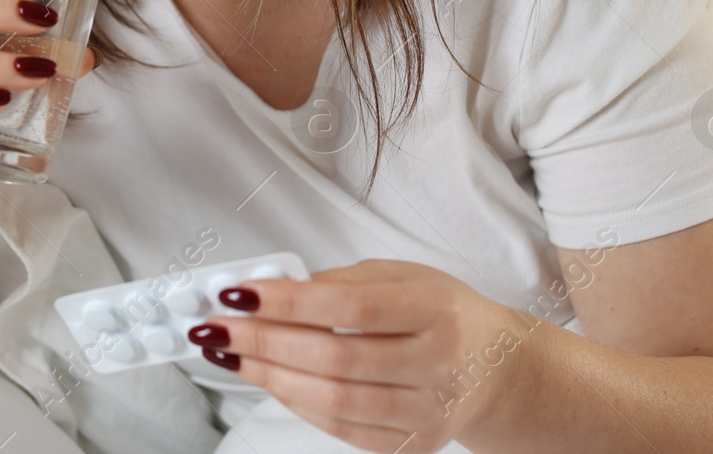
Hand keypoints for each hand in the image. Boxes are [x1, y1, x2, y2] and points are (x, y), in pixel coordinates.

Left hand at [186, 260, 522, 452]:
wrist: (496, 368)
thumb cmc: (442, 312)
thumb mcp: (403, 275)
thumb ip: (341, 281)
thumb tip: (273, 290)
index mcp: (435, 309)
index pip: (352, 306)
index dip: (289, 301)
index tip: (239, 293)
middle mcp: (437, 364)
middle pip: (336, 358)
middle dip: (264, 342)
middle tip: (216, 328)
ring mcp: (427, 412)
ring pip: (334, 400)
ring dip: (270, 377)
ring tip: (231, 356)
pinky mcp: (413, 444)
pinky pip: (342, 428)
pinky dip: (298, 404)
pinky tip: (270, 380)